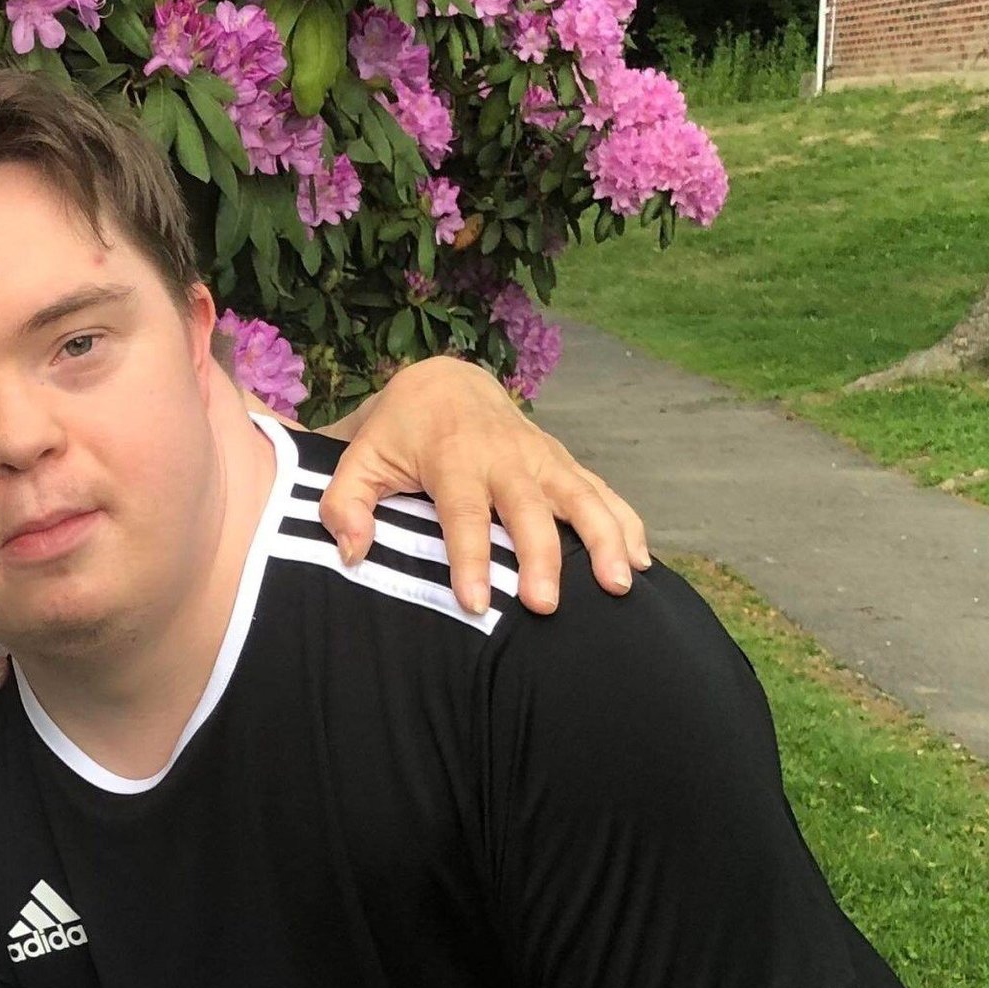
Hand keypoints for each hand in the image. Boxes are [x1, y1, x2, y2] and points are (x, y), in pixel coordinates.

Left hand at [320, 357, 648, 616]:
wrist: (444, 381)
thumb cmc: (399, 432)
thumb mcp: (360, 458)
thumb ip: (345, 503)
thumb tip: (350, 551)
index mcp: (452, 457)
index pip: (463, 511)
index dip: (470, 557)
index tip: (476, 603)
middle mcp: (504, 456)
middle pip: (528, 508)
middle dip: (541, 555)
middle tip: (546, 606)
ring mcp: (541, 458)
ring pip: (580, 495)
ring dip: (604, 538)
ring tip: (621, 585)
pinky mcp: (564, 463)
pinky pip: (602, 491)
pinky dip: (626, 523)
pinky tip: (643, 564)